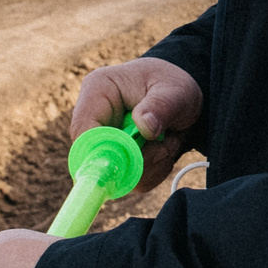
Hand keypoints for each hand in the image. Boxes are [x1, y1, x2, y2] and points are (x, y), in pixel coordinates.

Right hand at [72, 58, 204, 191]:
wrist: (183, 98)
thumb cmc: (174, 87)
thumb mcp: (176, 91)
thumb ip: (161, 106)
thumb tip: (145, 127)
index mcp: (98, 91)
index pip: (84, 130)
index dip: (102, 151)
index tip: (134, 157)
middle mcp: (94, 118)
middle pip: (97, 158)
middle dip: (136, 161)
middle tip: (165, 147)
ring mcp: (103, 141)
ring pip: (115, 175)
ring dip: (149, 167)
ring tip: (169, 142)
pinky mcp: (114, 158)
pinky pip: (128, 180)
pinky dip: (153, 172)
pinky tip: (164, 150)